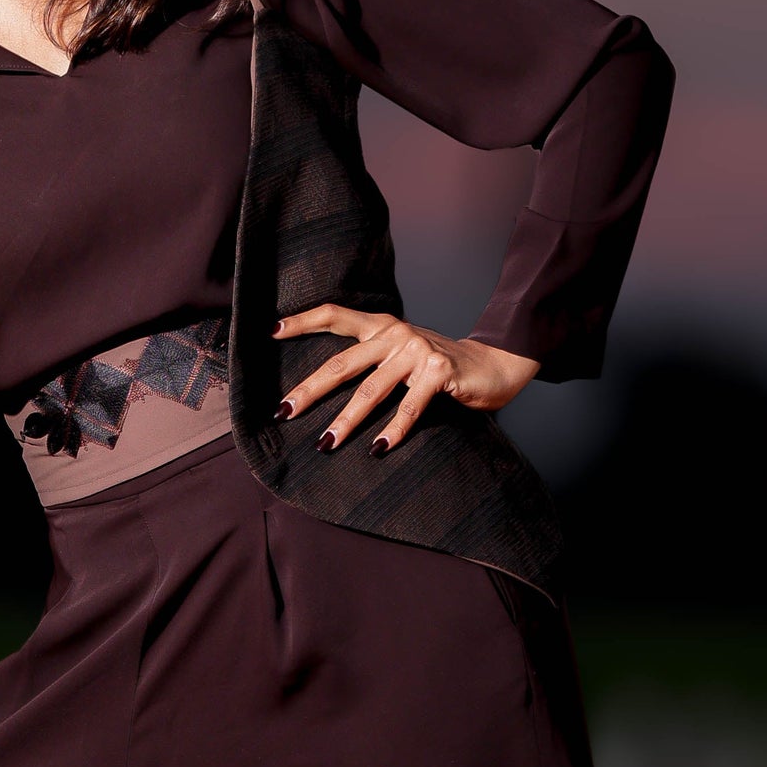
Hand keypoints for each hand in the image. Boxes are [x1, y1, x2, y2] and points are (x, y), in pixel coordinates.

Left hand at [274, 306, 538, 451]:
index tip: (272, 332)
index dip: (304, 321)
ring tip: (326, 444)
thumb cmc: (438, 366)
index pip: (336, 316)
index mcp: (382, 326)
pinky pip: (409, 408)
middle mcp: (396, 334)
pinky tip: (377, 449)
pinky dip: (393, 431)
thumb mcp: (402, 355)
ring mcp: (417, 352)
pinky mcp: (439, 374)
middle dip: (309, 390)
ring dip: (346, 421)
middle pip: (341, 363)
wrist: (494, 365)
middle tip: (284, 412)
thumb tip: (323, 387)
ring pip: (371, 391)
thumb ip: (372, 361)